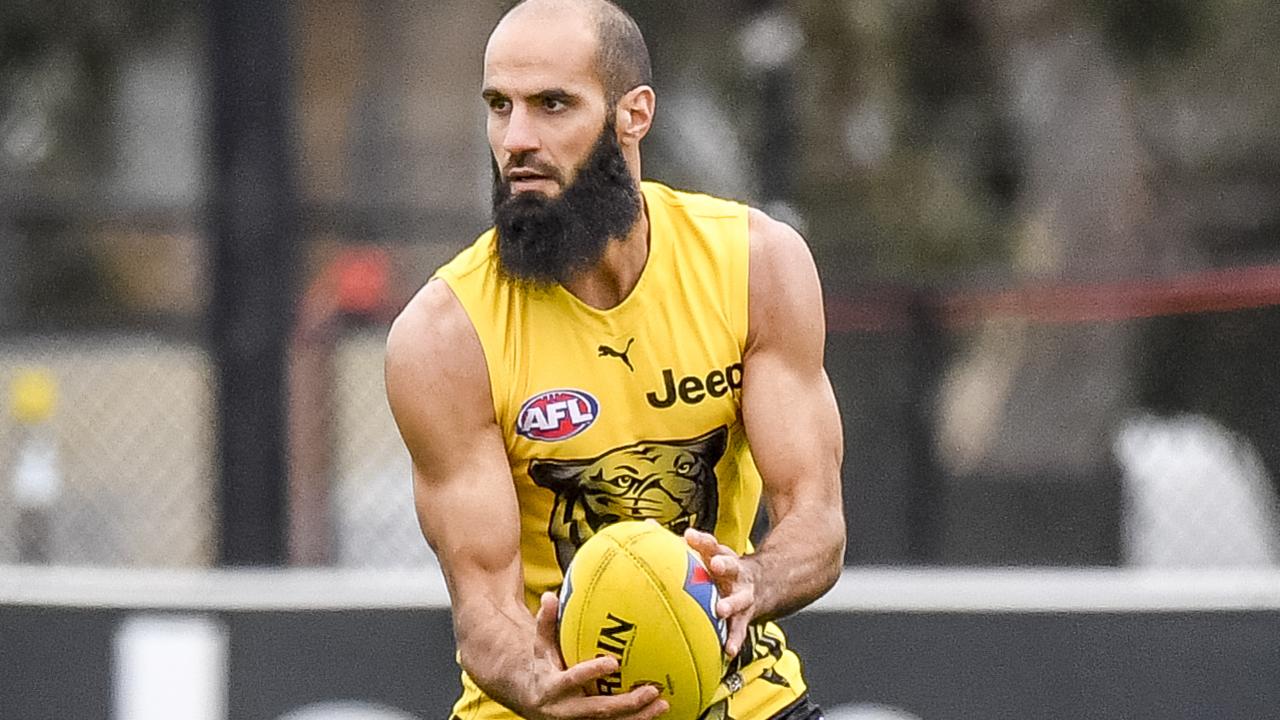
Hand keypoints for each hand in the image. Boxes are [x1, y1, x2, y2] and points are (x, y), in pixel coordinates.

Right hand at [522, 591, 668, 719]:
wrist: (534, 702)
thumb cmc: (543, 667)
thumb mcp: (540, 647)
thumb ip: (545, 623)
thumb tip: (550, 595)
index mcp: (553, 687)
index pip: (573, 679)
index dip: (591, 672)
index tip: (613, 662)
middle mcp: (567, 709)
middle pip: (598, 710)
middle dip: (625, 703)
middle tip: (651, 690)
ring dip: (639, 717)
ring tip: (662, 704)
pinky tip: (658, 710)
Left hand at [683, 528, 757, 657]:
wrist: (763, 583)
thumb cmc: (721, 568)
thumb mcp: (706, 553)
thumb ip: (681, 545)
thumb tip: (647, 526)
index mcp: (721, 556)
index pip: (712, 544)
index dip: (701, 540)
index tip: (689, 535)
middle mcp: (735, 573)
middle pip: (731, 565)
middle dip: (724, 564)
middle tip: (715, 565)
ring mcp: (742, 595)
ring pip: (739, 598)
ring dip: (731, 603)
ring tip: (722, 610)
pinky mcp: (746, 616)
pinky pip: (740, 629)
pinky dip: (734, 639)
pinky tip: (727, 651)